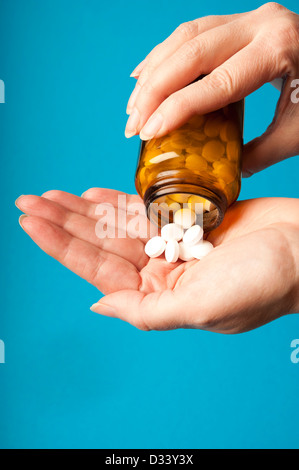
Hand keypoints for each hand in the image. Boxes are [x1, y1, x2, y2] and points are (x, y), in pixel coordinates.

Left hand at [16, 189, 298, 332]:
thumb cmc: (266, 282)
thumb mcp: (204, 308)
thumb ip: (148, 311)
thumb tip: (99, 307)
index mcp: (161, 296)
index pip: (98, 269)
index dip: (62, 245)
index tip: (31, 222)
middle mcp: (161, 271)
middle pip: (100, 243)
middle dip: (64, 222)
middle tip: (28, 201)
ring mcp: (172, 244)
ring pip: (117, 224)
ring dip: (84, 209)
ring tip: (51, 195)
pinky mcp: (186, 220)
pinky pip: (143, 210)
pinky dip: (117, 202)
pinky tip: (93, 195)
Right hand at [125, 2, 298, 175]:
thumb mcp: (297, 132)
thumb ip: (259, 154)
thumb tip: (222, 171)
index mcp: (279, 50)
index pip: (218, 82)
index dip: (177, 107)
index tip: (148, 131)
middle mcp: (261, 24)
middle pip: (192, 51)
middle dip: (155, 90)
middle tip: (133, 123)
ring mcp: (250, 18)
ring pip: (187, 36)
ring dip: (154, 71)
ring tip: (134, 105)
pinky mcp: (240, 22)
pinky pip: (193, 32)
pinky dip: (165, 55)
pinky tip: (146, 74)